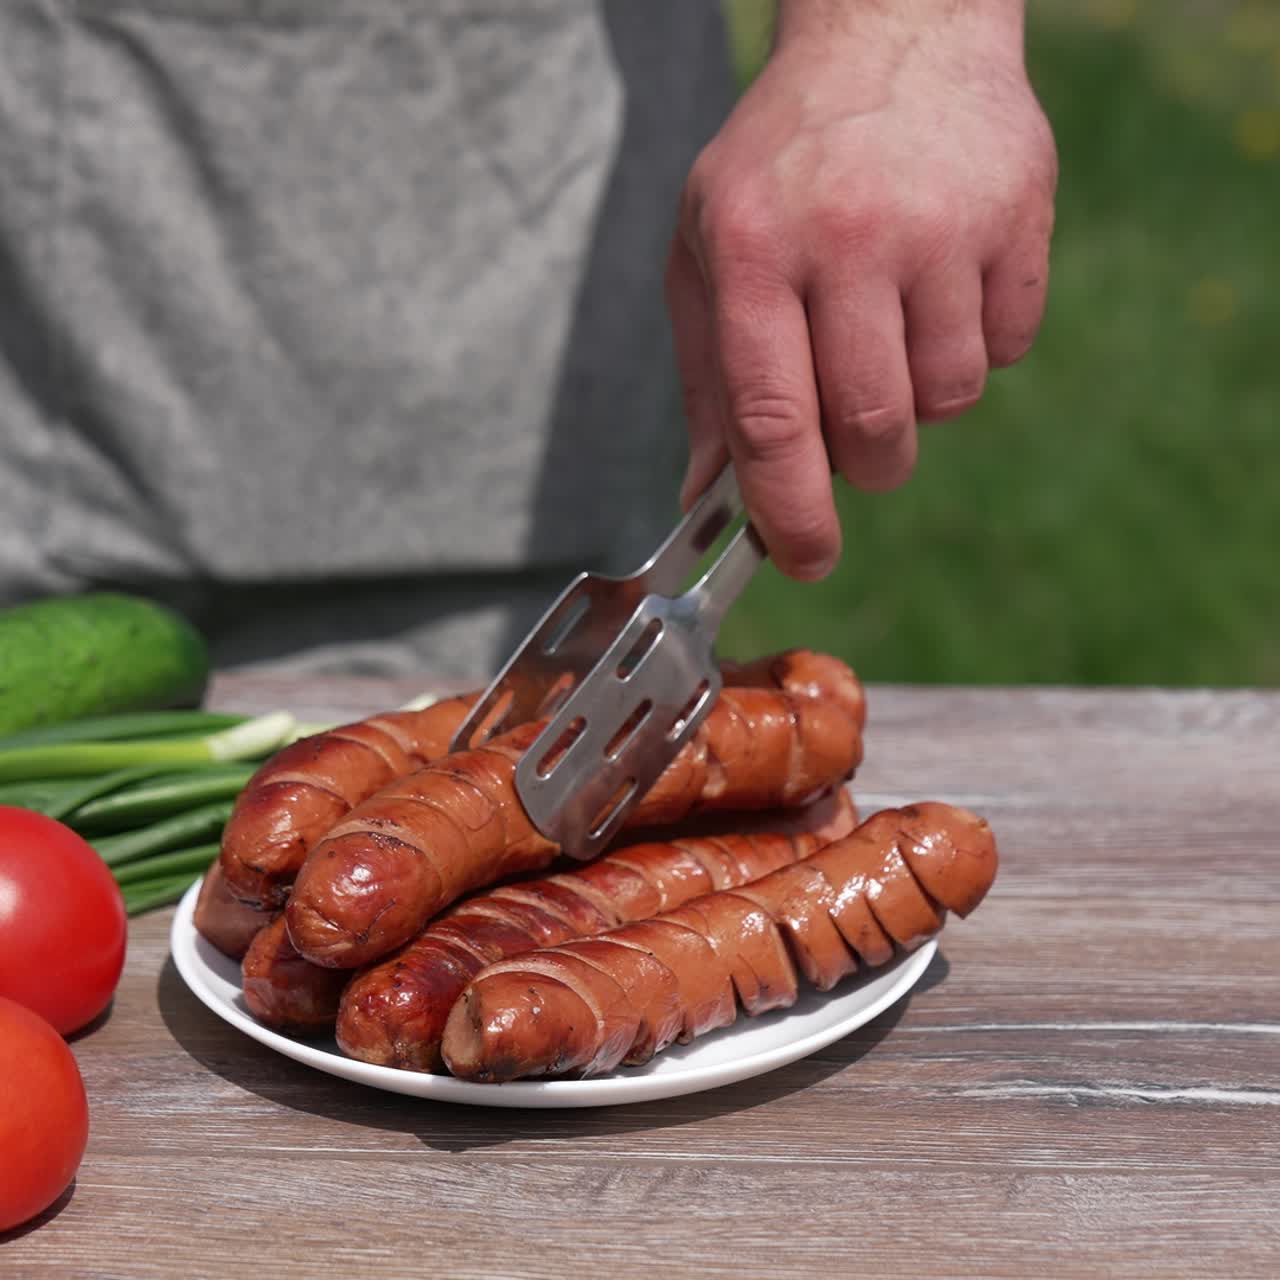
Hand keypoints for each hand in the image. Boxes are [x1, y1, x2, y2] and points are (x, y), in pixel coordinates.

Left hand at [668, 1, 1056, 578]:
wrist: (893, 31)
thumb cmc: (781, 164)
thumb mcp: (708, 251)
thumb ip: (709, 381)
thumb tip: (708, 499)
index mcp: (753, 250)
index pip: (774, 420)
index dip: (791, 512)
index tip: (805, 561)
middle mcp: (849, 235)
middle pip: (874, 429)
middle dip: (865, 462)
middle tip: (855, 426)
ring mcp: (943, 224)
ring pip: (948, 399)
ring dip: (920, 397)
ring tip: (892, 321)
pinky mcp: (1019, 216)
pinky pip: (1007, 349)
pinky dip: (975, 345)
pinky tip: (944, 282)